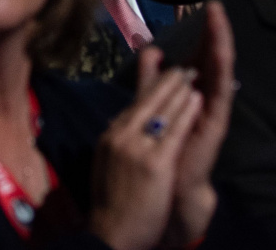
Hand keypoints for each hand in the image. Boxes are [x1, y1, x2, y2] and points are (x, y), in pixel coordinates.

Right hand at [89, 55, 203, 249]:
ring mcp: (136, 148)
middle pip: (145, 102)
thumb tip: (121, 127)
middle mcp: (119, 136)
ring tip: (191, 75)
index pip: (132, 106)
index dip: (149, 88)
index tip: (162, 73)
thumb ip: (115, 144)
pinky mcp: (154, 163)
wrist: (111, 232)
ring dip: (178, 90)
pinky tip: (195, 99)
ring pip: (160, 111)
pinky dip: (185, 113)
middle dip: (165, 82)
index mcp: (108, 137)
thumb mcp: (106, 164)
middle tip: (183, 67)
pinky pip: (173, 131)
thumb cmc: (111, 204)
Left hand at [155, 2, 233, 246]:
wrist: (167, 190)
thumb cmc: (160, 151)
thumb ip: (151, 79)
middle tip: (214, 5)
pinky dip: (219, 73)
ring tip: (219, 19)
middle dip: (213, 32)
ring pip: (217, 71)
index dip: (199, 33)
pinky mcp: (213, 125)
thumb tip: (151, 51)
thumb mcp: (151, 106)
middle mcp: (202, 99)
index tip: (201, 6)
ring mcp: (209, 112)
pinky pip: (218, 94)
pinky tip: (219, 52)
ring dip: (219, 45)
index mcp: (187, 94)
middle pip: (209, 59)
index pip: (196, 56)